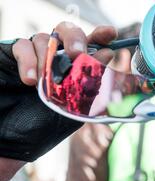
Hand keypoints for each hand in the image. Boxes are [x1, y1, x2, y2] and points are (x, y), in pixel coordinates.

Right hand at [0, 23, 116, 180]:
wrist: (11, 143)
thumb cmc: (43, 129)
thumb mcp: (73, 109)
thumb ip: (89, 84)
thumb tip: (107, 55)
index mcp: (75, 71)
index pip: (91, 47)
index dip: (101, 36)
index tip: (111, 34)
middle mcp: (56, 60)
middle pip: (68, 33)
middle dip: (76, 39)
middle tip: (78, 54)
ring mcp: (34, 57)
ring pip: (46, 39)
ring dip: (49, 59)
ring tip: (45, 82)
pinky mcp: (11, 57)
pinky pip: (22, 46)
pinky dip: (29, 60)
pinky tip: (30, 80)